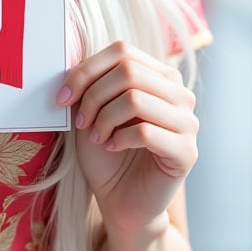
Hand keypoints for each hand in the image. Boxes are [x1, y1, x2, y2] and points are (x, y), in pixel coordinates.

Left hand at [58, 40, 198, 233]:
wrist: (121, 199)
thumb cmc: (106, 151)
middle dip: (94, 96)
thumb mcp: (93, 110)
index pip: (122, 51)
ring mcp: (188, 122)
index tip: (63, 97)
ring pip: (135, 99)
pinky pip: (145, 132)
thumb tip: (71, 62)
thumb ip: (91, 83)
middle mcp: (180, 94)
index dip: (87, 70)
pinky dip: (119, 138)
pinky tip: (112, 147)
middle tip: (80, 121)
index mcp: (159, 76)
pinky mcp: (187, 152)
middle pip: (129, 72)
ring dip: (104, 119)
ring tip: (96, 136)